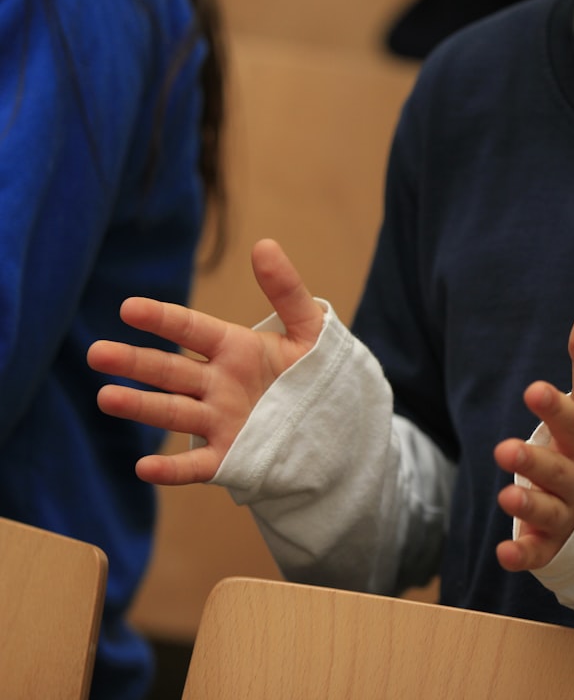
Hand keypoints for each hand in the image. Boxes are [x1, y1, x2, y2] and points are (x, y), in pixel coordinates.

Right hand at [86, 239, 323, 484]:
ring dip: (141, 406)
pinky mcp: (230, 457)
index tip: (129, 308)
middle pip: (169, 371)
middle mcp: (218, 384)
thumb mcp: (310, 330)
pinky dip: (170, 468)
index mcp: (234, 349)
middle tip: (96, 353)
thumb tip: (265, 245)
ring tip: (107, 397)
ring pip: (172, 412)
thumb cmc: (316, 373)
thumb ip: (287, 291)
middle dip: (133, 362)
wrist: (337, 424)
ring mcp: (220, 421)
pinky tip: (143, 468)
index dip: (162, 319)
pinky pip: (195, 464)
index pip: (190, 330)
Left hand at [494, 312, 573, 571]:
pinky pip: (541, 554)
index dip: (554, 408)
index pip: (573, 423)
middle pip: (558, 472)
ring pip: (549, 513)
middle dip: (534, 463)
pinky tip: (505, 555)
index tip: (533, 389)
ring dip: (529, 507)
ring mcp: (570, 515)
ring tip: (507, 497)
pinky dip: (524, 558)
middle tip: (505, 449)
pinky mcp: (556, 544)